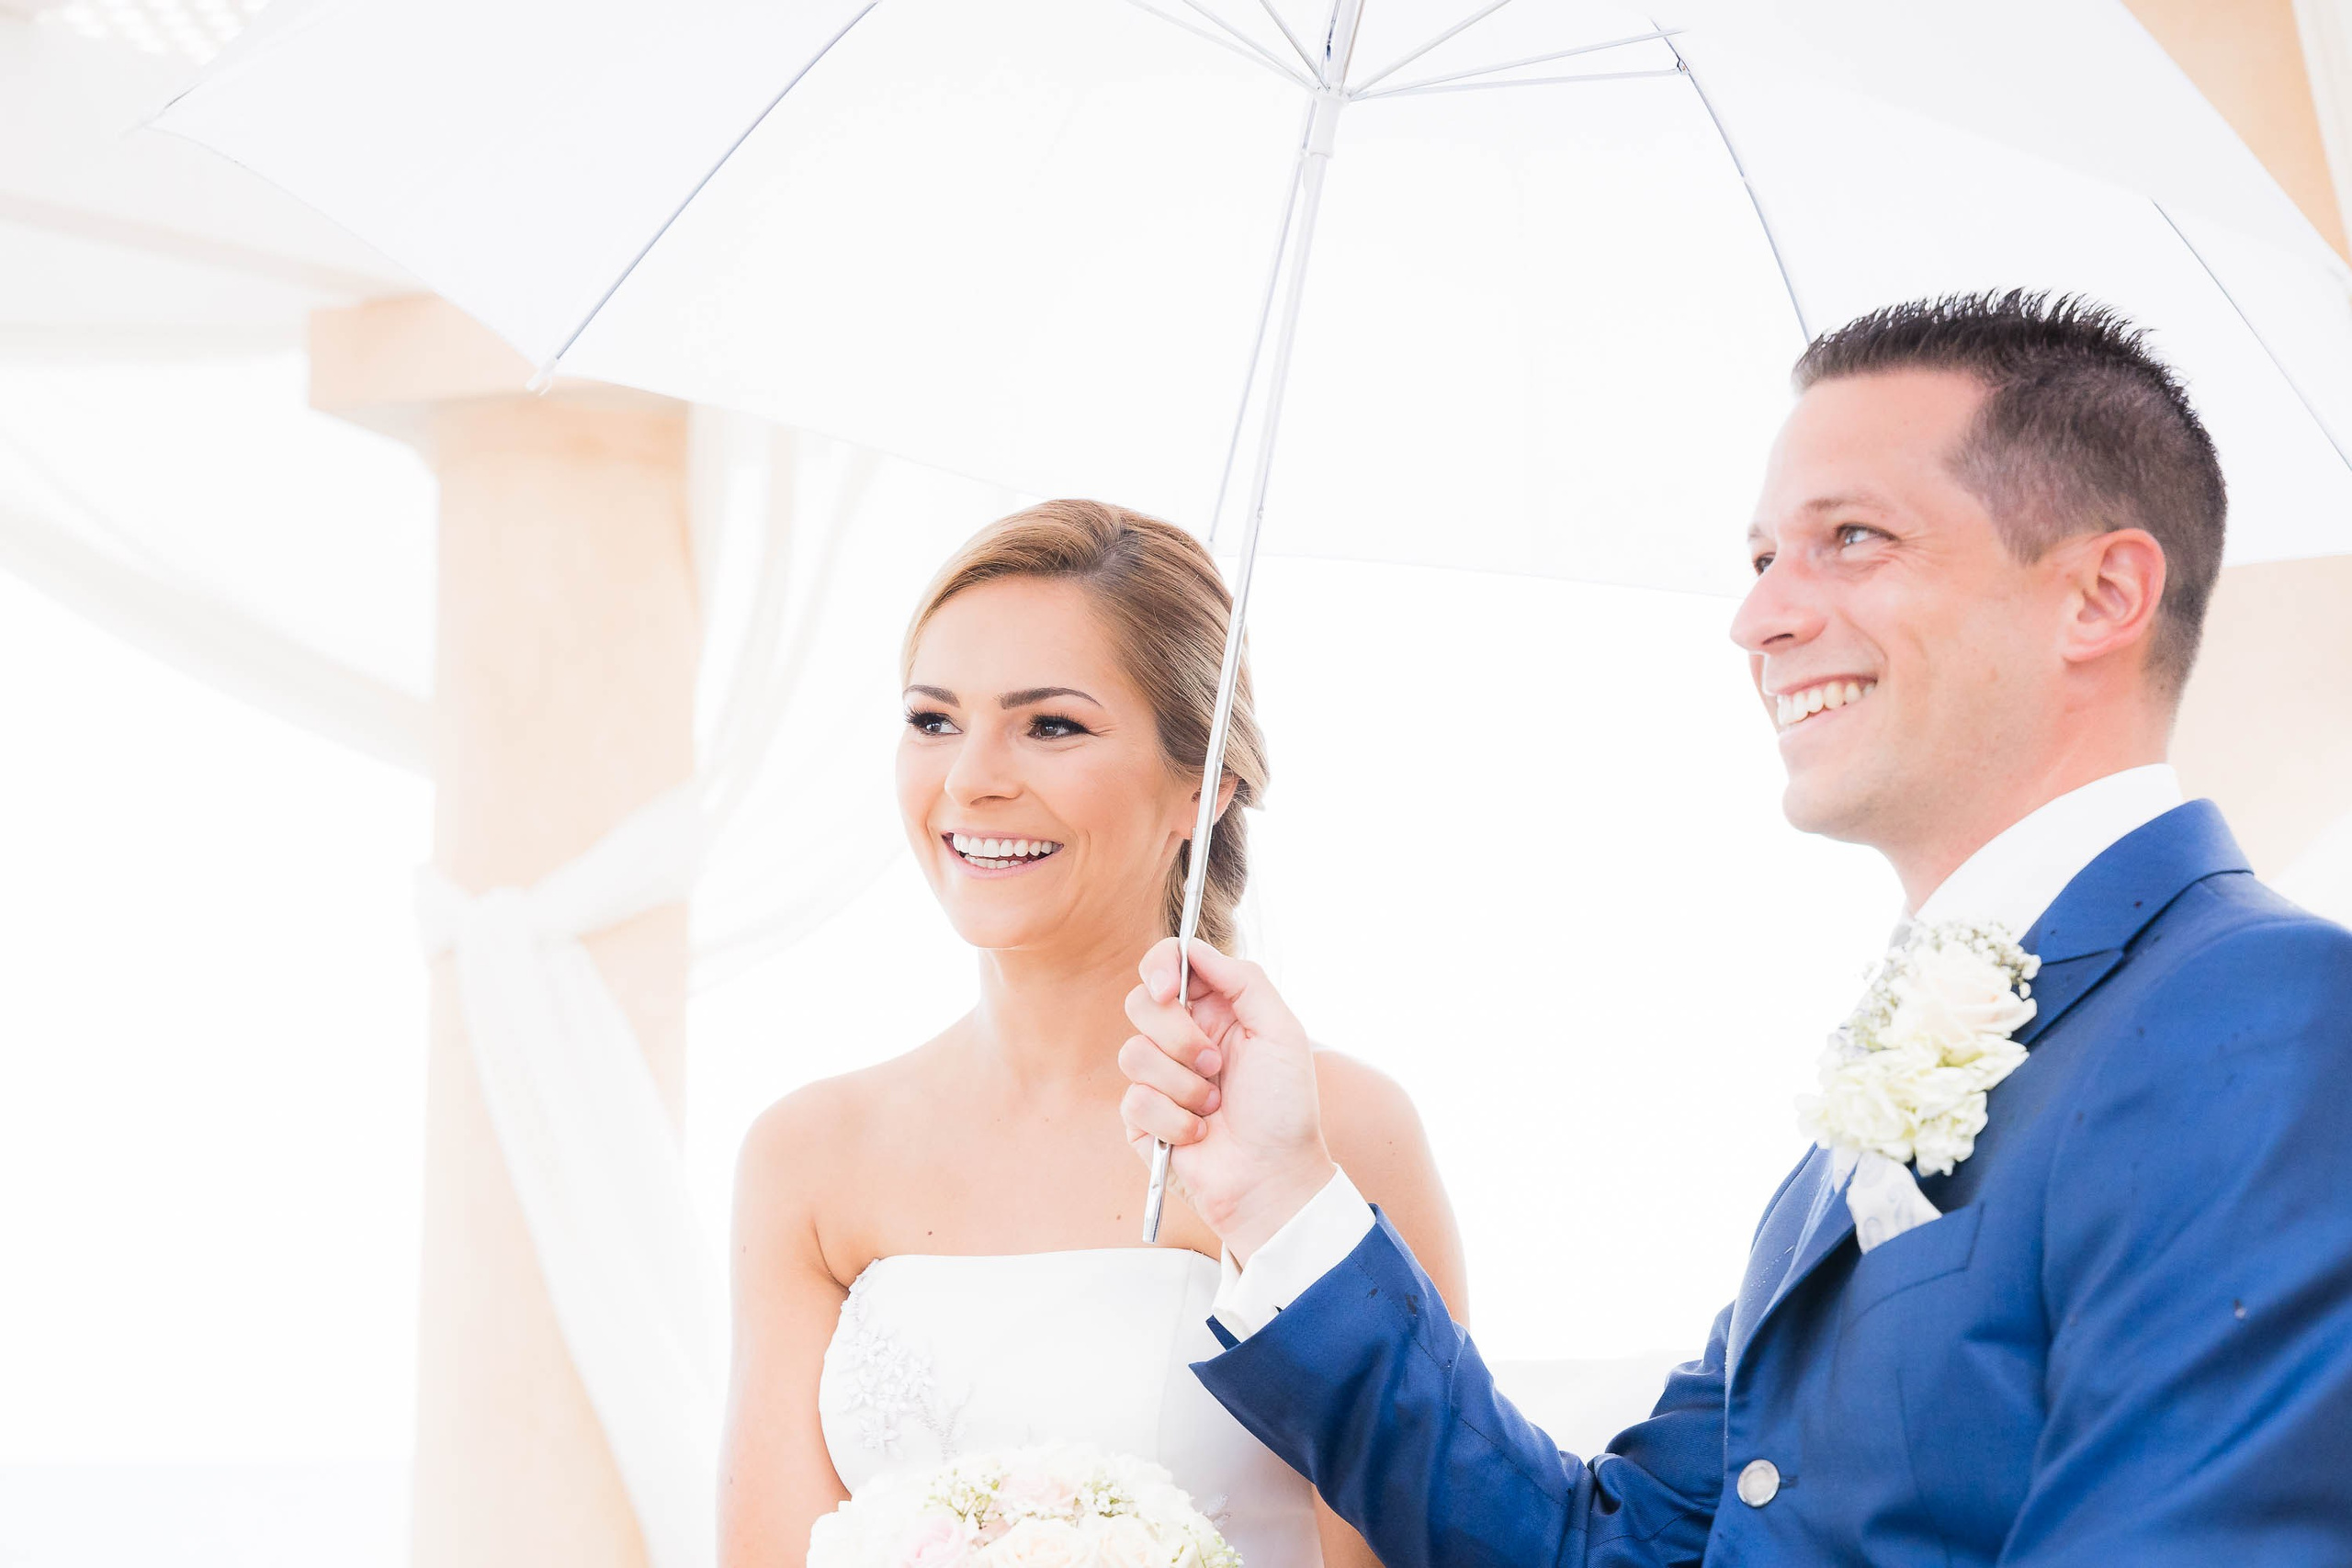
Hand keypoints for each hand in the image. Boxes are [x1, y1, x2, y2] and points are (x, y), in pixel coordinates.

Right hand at [1119, 937, 1334, 1261]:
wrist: (1273, 1178)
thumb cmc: (1285, 1109)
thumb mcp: (1281, 1031)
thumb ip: (1242, 980)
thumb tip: (1194, 948)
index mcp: (1215, 1011)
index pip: (1167, 966)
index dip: (1159, 968)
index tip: (1167, 989)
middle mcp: (1182, 1039)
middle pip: (1141, 1003)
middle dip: (1177, 1035)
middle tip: (1215, 1063)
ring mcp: (1159, 1078)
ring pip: (1133, 1053)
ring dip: (1183, 1085)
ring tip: (1215, 1106)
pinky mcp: (1142, 1118)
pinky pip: (1134, 1100)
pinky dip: (1174, 1119)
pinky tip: (1200, 1134)